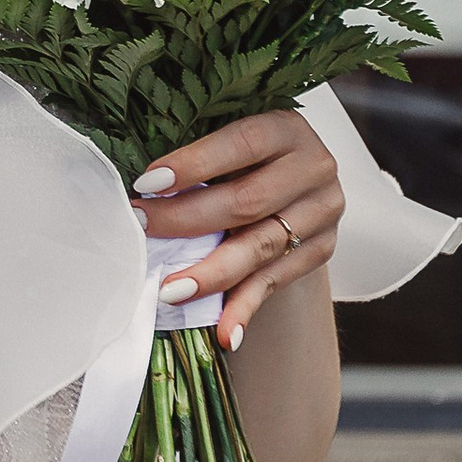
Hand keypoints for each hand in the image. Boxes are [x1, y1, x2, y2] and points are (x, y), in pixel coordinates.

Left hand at [133, 104, 340, 346]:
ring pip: (261, 246)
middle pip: (248, 200)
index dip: (194, 164)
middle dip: (187, 220)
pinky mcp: (320, 249)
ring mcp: (322, 211)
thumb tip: (140, 185)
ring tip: (170, 291)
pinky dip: (246, 308)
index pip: (241, 144)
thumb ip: (196, 152)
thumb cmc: (243, 154)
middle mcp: (313, 167)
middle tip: (141, 230)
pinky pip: (276, 281)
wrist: (290, 180)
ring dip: (212, 273)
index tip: (147, 183)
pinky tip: (226, 333)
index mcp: (286, 128)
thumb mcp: (226, 138)